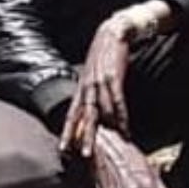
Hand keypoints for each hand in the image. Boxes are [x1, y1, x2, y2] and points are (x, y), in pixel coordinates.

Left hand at [60, 14, 134, 159]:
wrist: (112, 33)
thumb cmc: (102, 57)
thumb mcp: (91, 76)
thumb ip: (89, 94)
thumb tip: (89, 113)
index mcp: (80, 89)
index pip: (70, 115)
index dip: (66, 132)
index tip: (63, 150)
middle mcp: (87, 88)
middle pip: (84, 117)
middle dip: (84, 136)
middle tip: (84, 154)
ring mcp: (99, 83)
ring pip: (102, 112)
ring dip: (108, 130)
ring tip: (112, 145)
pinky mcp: (114, 77)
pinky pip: (118, 101)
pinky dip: (121, 116)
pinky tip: (125, 128)